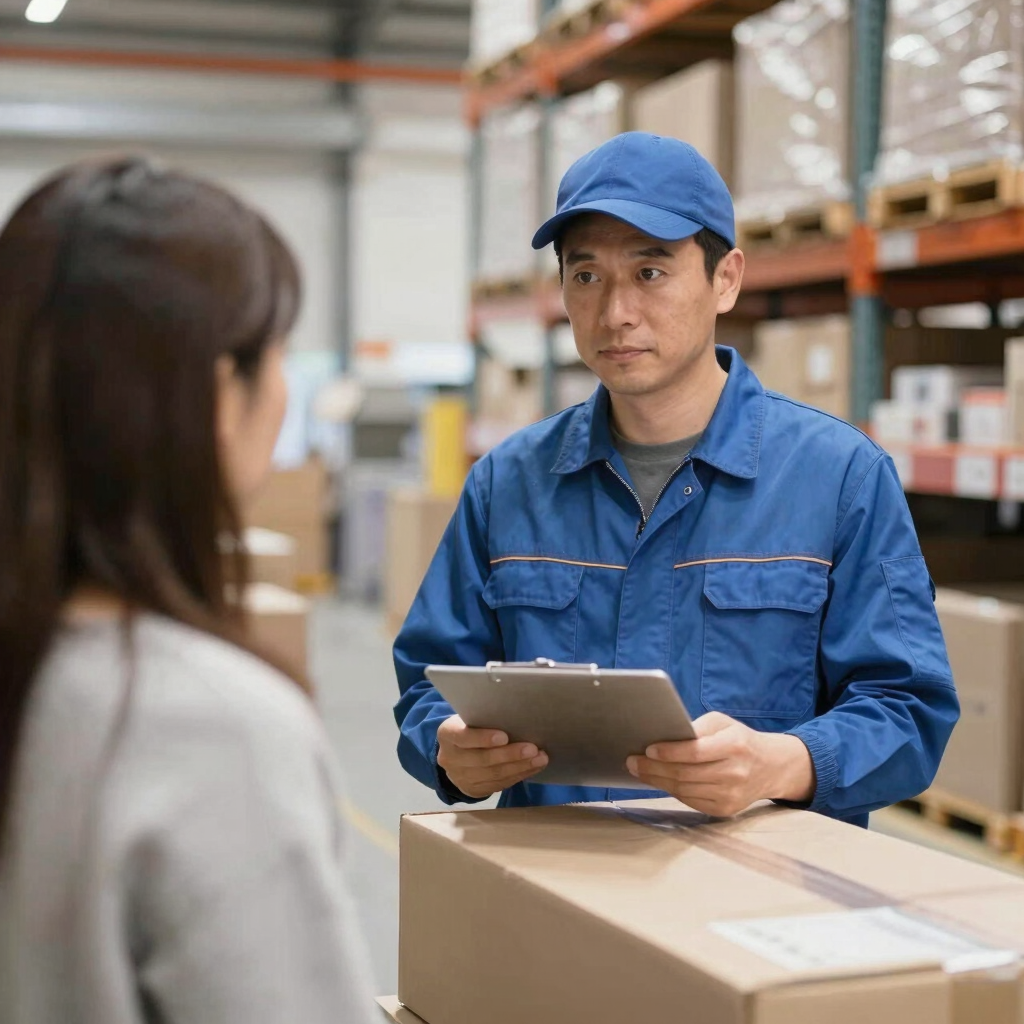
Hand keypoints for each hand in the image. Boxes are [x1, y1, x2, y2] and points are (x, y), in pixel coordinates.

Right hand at [437, 715, 548, 798]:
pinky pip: (499, 784)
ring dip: (520, 767)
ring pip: (494, 774)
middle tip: (533, 749)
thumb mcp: (470, 718)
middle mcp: (450, 758)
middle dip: (510, 755)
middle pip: (483, 759)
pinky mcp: (473, 790)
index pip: (464, 737)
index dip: (484, 738)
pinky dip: (519, 776)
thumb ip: (485, 719)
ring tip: (540, 759)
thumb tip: (517, 717)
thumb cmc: (470, 727)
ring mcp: (460, 778)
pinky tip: (533, 767)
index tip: (505, 737)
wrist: (455, 753)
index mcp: (447, 734)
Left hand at [625, 711, 814, 816]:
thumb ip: (696, 728)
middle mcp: (735, 773)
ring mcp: (731, 795)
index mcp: (734, 745)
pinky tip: (659, 781)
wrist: (770, 767)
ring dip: (657, 781)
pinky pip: (690, 801)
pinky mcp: (725, 810)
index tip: (647, 749)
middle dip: (653, 768)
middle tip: (632, 761)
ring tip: (639, 771)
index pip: (695, 752)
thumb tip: (664, 736)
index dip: (669, 752)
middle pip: (685, 774)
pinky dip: (672, 791)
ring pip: (684, 790)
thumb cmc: (738, 739)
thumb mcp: (722, 723)